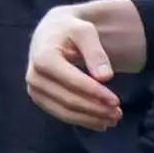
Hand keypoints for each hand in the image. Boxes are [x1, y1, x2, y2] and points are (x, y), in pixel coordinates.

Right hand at [25, 6, 121, 130]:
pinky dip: (81, 120)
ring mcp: (34, 89)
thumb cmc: (69, 30)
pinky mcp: (39, 98)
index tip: (116, 100)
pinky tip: (100, 122)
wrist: (50, 33)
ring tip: (113, 119)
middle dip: (96, 109)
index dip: (95, 93)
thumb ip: (95, 52)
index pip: (72, 81)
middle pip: (69, 100)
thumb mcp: (84, 31)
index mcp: (43, 57)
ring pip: (65, 112)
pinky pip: (61, 114)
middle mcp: (34, 76)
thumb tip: (105, 78)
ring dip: (90, 118)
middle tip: (118, 113)